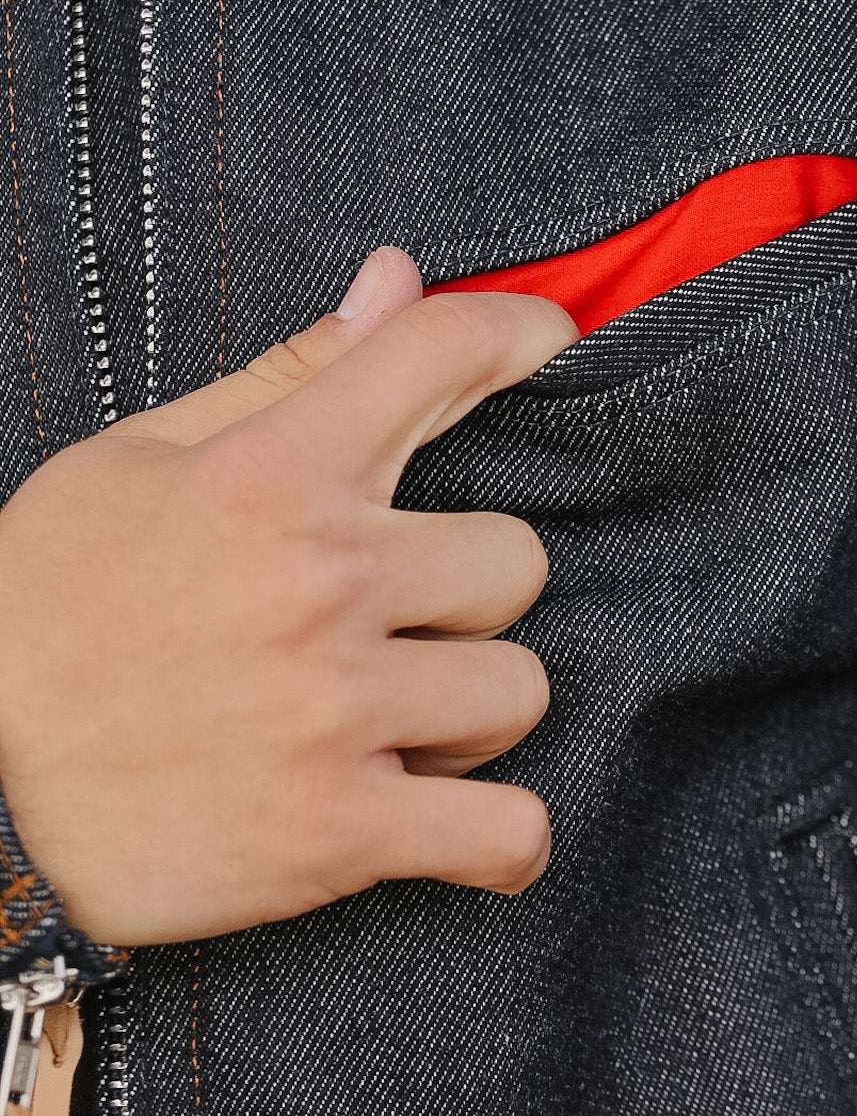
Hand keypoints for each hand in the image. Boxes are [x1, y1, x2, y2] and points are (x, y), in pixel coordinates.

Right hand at [0, 248, 576, 945]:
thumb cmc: (50, 605)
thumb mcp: (142, 460)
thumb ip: (291, 371)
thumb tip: (399, 276)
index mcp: (272, 472)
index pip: (442, 355)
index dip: (520, 332)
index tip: (548, 341)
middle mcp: (320, 581)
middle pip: (516, 559)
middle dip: (468, 592)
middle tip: (400, 620)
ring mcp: (334, 711)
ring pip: (518, 690)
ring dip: (470, 709)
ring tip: (397, 722)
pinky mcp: (335, 835)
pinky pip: (505, 834)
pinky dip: (501, 839)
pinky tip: (461, 823)